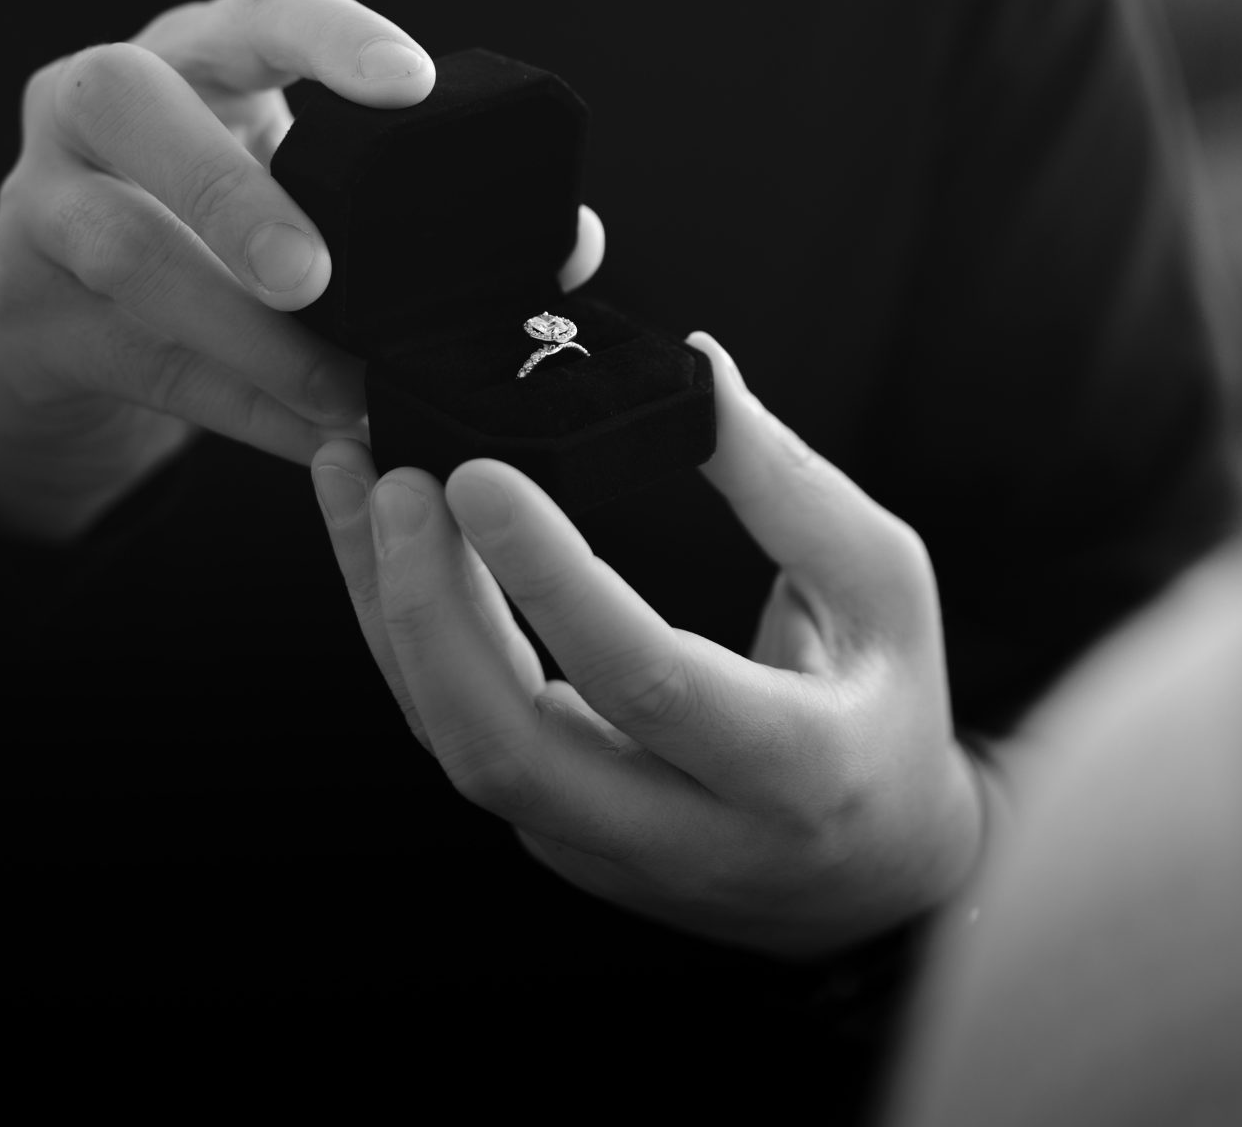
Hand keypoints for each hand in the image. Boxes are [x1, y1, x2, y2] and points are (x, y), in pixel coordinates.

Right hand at [0, 0, 603, 542]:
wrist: (72, 328)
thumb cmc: (223, 232)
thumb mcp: (309, 195)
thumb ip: (428, 210)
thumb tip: (577, 246)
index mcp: (195, 51)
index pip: (260, 9)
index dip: (333, 38)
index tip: (412, 83)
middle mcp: (95, 100)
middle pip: (134, 103)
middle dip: (232, 190)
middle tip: (314, 274)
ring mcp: (38, 200)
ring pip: (127, 250)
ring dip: (243, 331)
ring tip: (340, 388)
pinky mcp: (26, 312)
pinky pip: (141, 361)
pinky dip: (244, 407)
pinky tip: (320, 438)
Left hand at [309, 334, 984, 958]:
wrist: (874, 874)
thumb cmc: (885, 703)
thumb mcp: (879, 580)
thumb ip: (785, 484)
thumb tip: (694, 367)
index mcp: (791, 766)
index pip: (645, 679)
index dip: (552, 579)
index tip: (480, 475)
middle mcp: (684, 832)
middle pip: (508, 748)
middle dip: (427, 610)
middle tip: (395, 479)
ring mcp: (601, 849)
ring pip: (460, 747)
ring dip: (390, 614)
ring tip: (356, 484)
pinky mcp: (551, 833)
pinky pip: (457, 737)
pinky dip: (404, 636)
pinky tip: (380, 541)